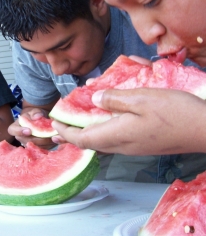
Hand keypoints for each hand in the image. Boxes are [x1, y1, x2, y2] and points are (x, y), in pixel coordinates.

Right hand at [8, 110, 56, 149]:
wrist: (40, 120)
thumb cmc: (34, 115)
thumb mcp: (34, 111)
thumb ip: (35, 112)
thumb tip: (37, 116)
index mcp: (15, 127)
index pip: (12, 130)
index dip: (19, 131)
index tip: (29, 130)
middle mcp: (20, 137)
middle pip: (26, 140)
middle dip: (37, 138)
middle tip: (47, 134)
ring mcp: (28, 144)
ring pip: (35, 146)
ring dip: (44, 142)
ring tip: (52, 136)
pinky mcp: (36, 148)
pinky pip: (42, 148)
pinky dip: (49, 144)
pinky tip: (54, 139)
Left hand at [52, 88, 205, 154]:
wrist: (204, 129)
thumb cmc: (174, 112)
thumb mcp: (142, 98)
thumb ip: (115, 100)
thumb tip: (93, 100)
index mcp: (118, 134)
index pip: (83, 139)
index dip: (66, 133)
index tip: (54, 124)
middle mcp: (123, 145)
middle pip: (91, 143)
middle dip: (73, 134)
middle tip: (61, 125)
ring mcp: (134, 146)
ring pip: (102, 142)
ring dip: (87, 132)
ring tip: (78, 121)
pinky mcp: (143, 143)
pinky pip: (115, 139)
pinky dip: (102, 130)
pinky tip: (104, 120)